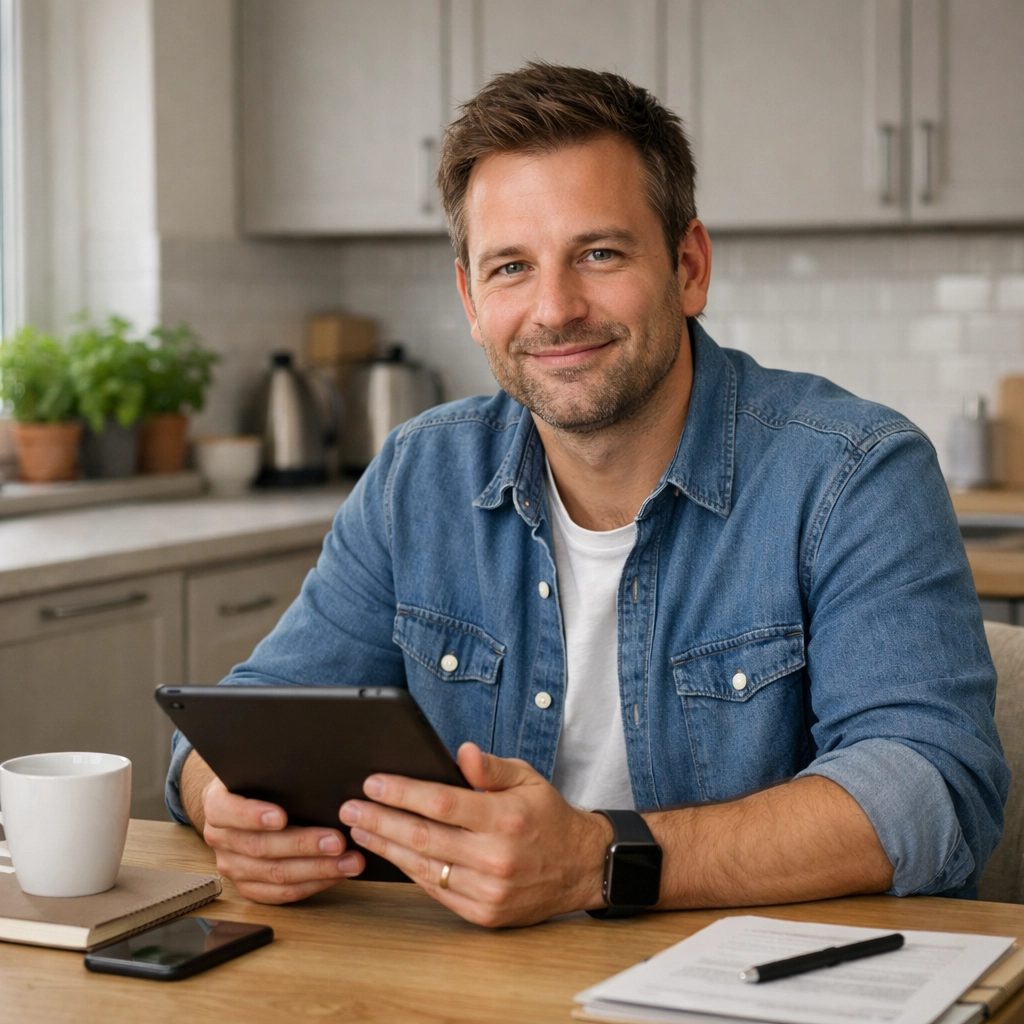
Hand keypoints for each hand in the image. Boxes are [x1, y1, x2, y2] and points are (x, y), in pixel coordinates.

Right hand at [200, 775, 365, 903]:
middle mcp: (220, 838)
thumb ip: (276, 771)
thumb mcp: (260, 767)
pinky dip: (313, 885)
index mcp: (217, 804)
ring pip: (275, 874)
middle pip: (260, 847)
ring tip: (349, 861)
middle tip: (337, 841)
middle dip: (303, 845)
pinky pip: (281, 894)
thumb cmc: (259, 780)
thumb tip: (314, 769)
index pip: (227, 811)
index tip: (282, 816)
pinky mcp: (249, 886)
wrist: (242, 801)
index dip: (253, 815)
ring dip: (317, 869)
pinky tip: (337, 874)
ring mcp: (232, 865)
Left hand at [338, 742, 611, 926]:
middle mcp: (496, 856)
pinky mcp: (485, 913)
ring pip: (424, 868)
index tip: (372, 783)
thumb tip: (461, 752)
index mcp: (506, 817)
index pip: (441, 803)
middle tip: (349, 809)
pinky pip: (437, 891)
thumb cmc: (547, 815)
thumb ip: (490, 767)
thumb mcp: (527, 778)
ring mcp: (489, 890)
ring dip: (386, 847)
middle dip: (380, 820)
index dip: (402, 792)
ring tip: (360, 830)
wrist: (580, 867)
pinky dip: (410, 872)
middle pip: (423, 837)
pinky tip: (391, 855)